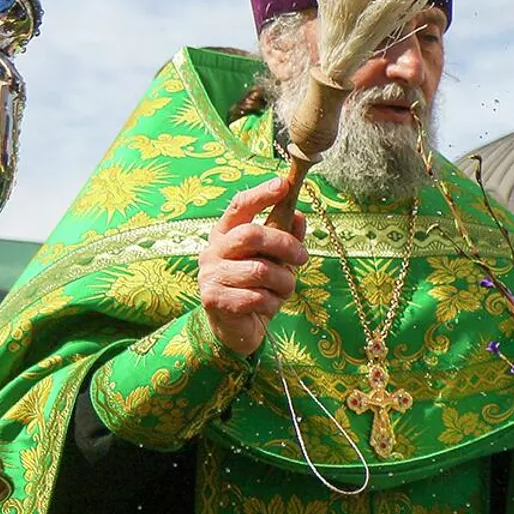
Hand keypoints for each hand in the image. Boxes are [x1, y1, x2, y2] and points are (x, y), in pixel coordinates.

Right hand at [199, 177, 309, 357]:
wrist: (235, 328)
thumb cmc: (255, 288)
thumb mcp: (275, 260)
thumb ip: (285, 238)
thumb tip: (299, 215)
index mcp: (226, 234)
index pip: (240, 206)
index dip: (261, 194)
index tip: (283, 184)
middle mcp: (213, 250)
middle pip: (251, 235)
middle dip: (284, 244)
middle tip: (303, 257)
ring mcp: (210, 275)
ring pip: (259, 270)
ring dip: (283, 281)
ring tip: (284, 288)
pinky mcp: (214, 299)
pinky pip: (256, 297)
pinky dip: (272, 302)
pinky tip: (268, 305)